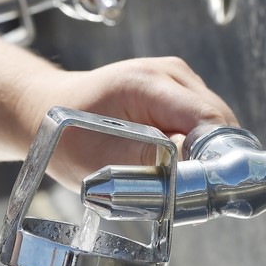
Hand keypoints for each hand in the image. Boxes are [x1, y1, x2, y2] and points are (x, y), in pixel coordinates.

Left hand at [17, 57, 237, 189]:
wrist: (46, 111)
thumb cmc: (66, 135)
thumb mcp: (99, 159)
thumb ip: (148, 161)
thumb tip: (194, 166)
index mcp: (149, 83)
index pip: (209, 120)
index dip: (214, 158)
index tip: (205, 190)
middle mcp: (170, 74)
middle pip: (218, 122)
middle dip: (209, 159)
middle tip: (187, 191)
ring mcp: (177, 79)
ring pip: (215, 125)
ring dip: (201, 154)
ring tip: (173, 176)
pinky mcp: (179, 92)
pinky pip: (202, 124)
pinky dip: (194, 147)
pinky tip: (170, 161)